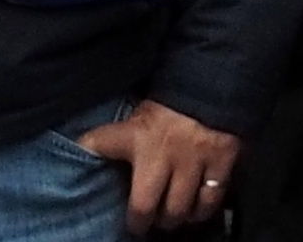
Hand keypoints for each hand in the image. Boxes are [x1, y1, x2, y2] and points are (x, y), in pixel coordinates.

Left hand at [77, 101, 237, 232]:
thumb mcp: (134, 118)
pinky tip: (198, 208)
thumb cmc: (170, 104)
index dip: (101, 184)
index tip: (114, 210)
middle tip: (146, 221)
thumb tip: (78, 147)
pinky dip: (203, 208)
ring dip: (174, 217)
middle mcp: (165, 153)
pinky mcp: (224, 159)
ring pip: (180, 208)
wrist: (217, 81)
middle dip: (144, 221)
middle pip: (146, 207)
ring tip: (172, 215)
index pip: (109, 164)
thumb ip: (110, 137)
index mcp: (139, 138)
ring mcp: (196, 159)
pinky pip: (212, 197)